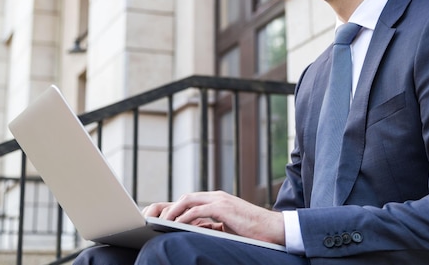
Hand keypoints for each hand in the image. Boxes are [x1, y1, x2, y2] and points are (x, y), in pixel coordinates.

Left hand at [142, 191, 284, 244]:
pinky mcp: (224, 208)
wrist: (274, 229)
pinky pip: (198, 211)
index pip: (190, 200)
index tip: (159, 217)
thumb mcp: (228, 227)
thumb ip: (212, 225)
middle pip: (185, 197)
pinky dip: (185, 217)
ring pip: (188, 200)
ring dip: (172, 211)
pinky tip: (175, 225)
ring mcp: (220, 201)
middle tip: (153, 217)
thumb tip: (194, 230)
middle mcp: (217, 197)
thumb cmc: (253, 232)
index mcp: (217, 200)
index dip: (173, 207)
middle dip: (168, 207)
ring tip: (159, 222)